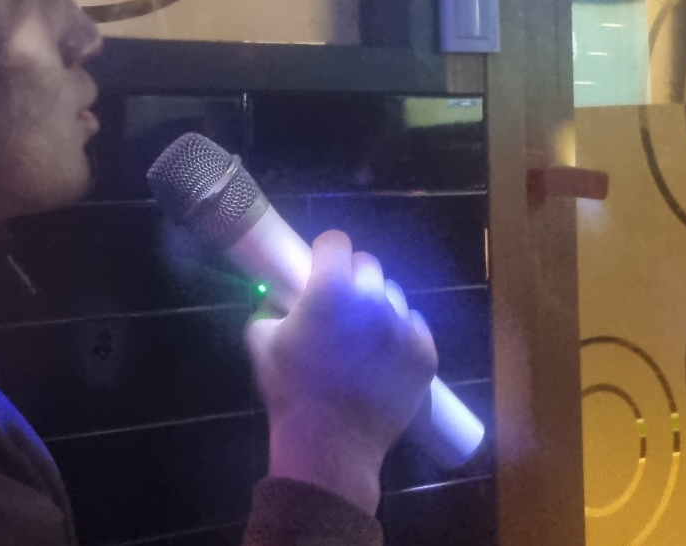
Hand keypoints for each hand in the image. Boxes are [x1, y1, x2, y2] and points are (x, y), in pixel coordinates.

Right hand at [245, 230, 436, 513]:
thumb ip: (270, 308)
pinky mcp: (425, 351)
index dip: (326, 254)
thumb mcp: (261, 341)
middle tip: (340, 308)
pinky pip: (414, 327)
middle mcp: (372, 299)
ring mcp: (403, 325)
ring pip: (392, 297)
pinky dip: (399, 336)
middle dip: (353, 280)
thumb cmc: (291, 390)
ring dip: (377, 308)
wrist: (331, 443)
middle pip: (368, 266)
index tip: (320, 270)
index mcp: (330, 289)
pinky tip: (382, 357)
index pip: (337, 242)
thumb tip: (281, 298)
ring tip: (363, 339)